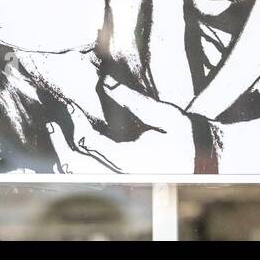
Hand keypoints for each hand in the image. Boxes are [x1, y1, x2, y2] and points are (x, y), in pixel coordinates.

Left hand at [47, 79, 195, 174]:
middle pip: (76, 163)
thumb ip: (133, 101)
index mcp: (128, 159)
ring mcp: (121, 176)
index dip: (74, 122)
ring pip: (81, 171)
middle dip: (60, 141)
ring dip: (65, 153)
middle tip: (51, 122)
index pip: (88, 142)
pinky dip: (77, 160)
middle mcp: (120, 172)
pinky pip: (92, 171)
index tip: (68, 105)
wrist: (208, 158)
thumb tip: (105, 83)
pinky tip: (72, 146)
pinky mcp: (124, 174)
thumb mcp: (164, 115)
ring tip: (56, 133)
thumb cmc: (190, 137)